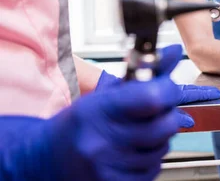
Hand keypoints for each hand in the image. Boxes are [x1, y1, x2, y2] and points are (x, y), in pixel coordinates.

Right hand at [0, 44, 196, 180]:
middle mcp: (101, 139)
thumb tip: (174, 51)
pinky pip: (154, 170)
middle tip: (156, 112)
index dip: (168, 91)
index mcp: (100, 109)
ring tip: (138, 134)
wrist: (44, 158)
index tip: (167, 89)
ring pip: (162, 149)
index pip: (152, 98)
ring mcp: (107, 166)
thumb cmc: (80, 121)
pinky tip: (134, 152)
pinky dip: (150, 160)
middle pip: (164, 126)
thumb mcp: (106, 92)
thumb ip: (145, 72)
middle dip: (168, 115)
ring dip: (159, 139)